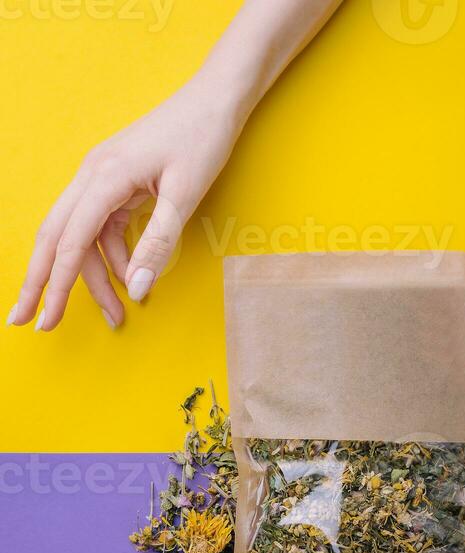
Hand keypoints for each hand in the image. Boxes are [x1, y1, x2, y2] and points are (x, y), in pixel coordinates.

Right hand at [9, 73, 245, 332]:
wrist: (215, 99)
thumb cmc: (202, 139)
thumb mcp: (185, 195)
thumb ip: (158, 243)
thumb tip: (136, 288)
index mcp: (104, 177)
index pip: (70, 242)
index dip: (56, 285)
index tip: (46, 320)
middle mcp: (92, 176)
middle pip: (55, 238)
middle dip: (41, 283)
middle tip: (32, 323)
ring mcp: (101, 179)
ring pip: (81, 237)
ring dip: (92, 278)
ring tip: (114, 316)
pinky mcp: (116, 183)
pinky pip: (102, 228)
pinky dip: (112, 257)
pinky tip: (129, 280)